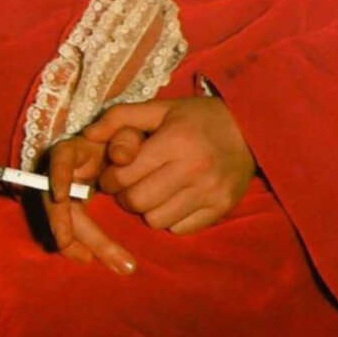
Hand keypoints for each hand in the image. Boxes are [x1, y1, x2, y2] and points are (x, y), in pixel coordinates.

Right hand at [42, 126, 144, 273]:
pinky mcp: (74, 209)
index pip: (61, 157)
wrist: (126, 148)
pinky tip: (98, 259)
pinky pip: (72, 230)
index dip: (58, 175)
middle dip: (69, 228)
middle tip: (88, 256)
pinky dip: (81, 246)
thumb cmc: (125, 136)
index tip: (60, 196)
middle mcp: (65, 173)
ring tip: (103, 262)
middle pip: (57, 201)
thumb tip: (121, 159)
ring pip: (63, 221)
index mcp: (77, 149)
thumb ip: (128, 139)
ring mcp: (67, 192)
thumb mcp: (129, 130)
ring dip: (77, 245)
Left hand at [83, 97, 254, 234]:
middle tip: (130, 183)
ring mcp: (209, 192)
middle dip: (125, 195)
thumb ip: (122, 118)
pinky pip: (179, 229)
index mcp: (175, 140)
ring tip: (154, 190)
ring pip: (156, 220)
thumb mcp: (162, 108)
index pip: (124, 174)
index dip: (111, 176)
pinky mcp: (220, 208)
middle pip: (137, 201)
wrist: (251, 128)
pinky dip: (171, 218)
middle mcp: (193, 168)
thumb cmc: (199, 117)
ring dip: (147, 208)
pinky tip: (176, 198)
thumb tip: (86, 135)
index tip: (115, 171)